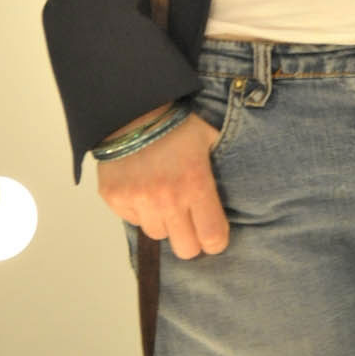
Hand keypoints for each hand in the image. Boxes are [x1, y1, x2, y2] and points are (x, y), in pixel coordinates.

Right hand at [97, 107, 229, 258]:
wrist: (134, 106)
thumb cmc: (177, 123)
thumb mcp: (210, 139)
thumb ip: (222, 169)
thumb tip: (239, 195)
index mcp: (196, 184)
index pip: (213, 238)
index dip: (215, 239)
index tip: (213, 231)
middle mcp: (168, 198)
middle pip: (186, 249)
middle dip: (191, 238)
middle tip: (188, 219)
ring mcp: (139, 201)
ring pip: (157, 234)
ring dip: (163, 220)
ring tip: (162, 194)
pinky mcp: (115, 199)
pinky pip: (132, 220)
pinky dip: (138, 209)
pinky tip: (142, 185)